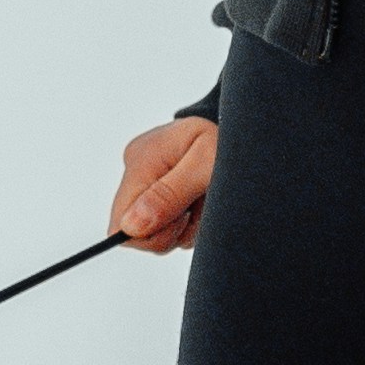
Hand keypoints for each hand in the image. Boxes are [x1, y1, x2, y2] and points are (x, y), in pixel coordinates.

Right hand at [112, 117, 218, 253]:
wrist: (243, 131)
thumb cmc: (228, 142)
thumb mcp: (206, 165)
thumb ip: (170, 196)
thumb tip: (130, 226)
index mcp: (142, 159)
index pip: (121, 222)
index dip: (154, 233)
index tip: (185, 216)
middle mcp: (135, 168)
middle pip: (135, 231)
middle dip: (171, 230)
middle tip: (198, 207)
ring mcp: (144, 179)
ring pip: (153, 232)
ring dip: (182, 227)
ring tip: (202, 200)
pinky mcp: (155, 190)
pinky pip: (164, 225)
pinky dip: (186, 223)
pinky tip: (199, 202)